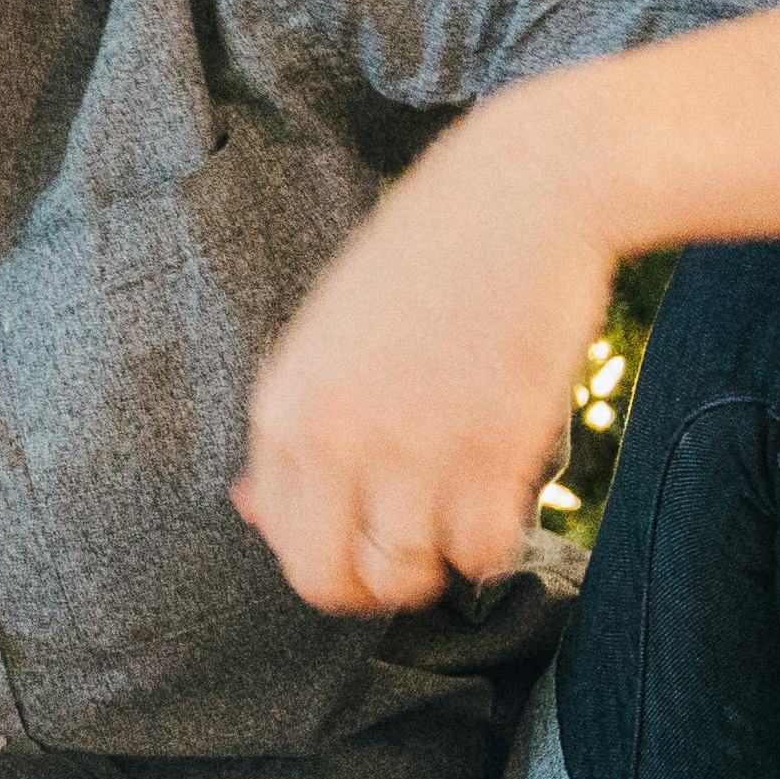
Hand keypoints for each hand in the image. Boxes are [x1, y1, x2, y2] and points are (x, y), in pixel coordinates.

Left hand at [232, 98, 624, 615]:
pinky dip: (494, 543)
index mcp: (283, 404)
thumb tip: (250, 509)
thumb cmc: (432, 256)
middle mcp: (333, 437)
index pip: (279, 536)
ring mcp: (411, 450)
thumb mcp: (331, 332)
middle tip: (409, 554)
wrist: (529, 193)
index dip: (326, 550)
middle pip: (328, 581)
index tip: (365, 530)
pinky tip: (500, 498)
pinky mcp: (491, 453)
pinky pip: (482, 554)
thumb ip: (297, 423)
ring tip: (460, 514)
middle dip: (369, 585)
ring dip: (438, 561)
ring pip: (407, 577)